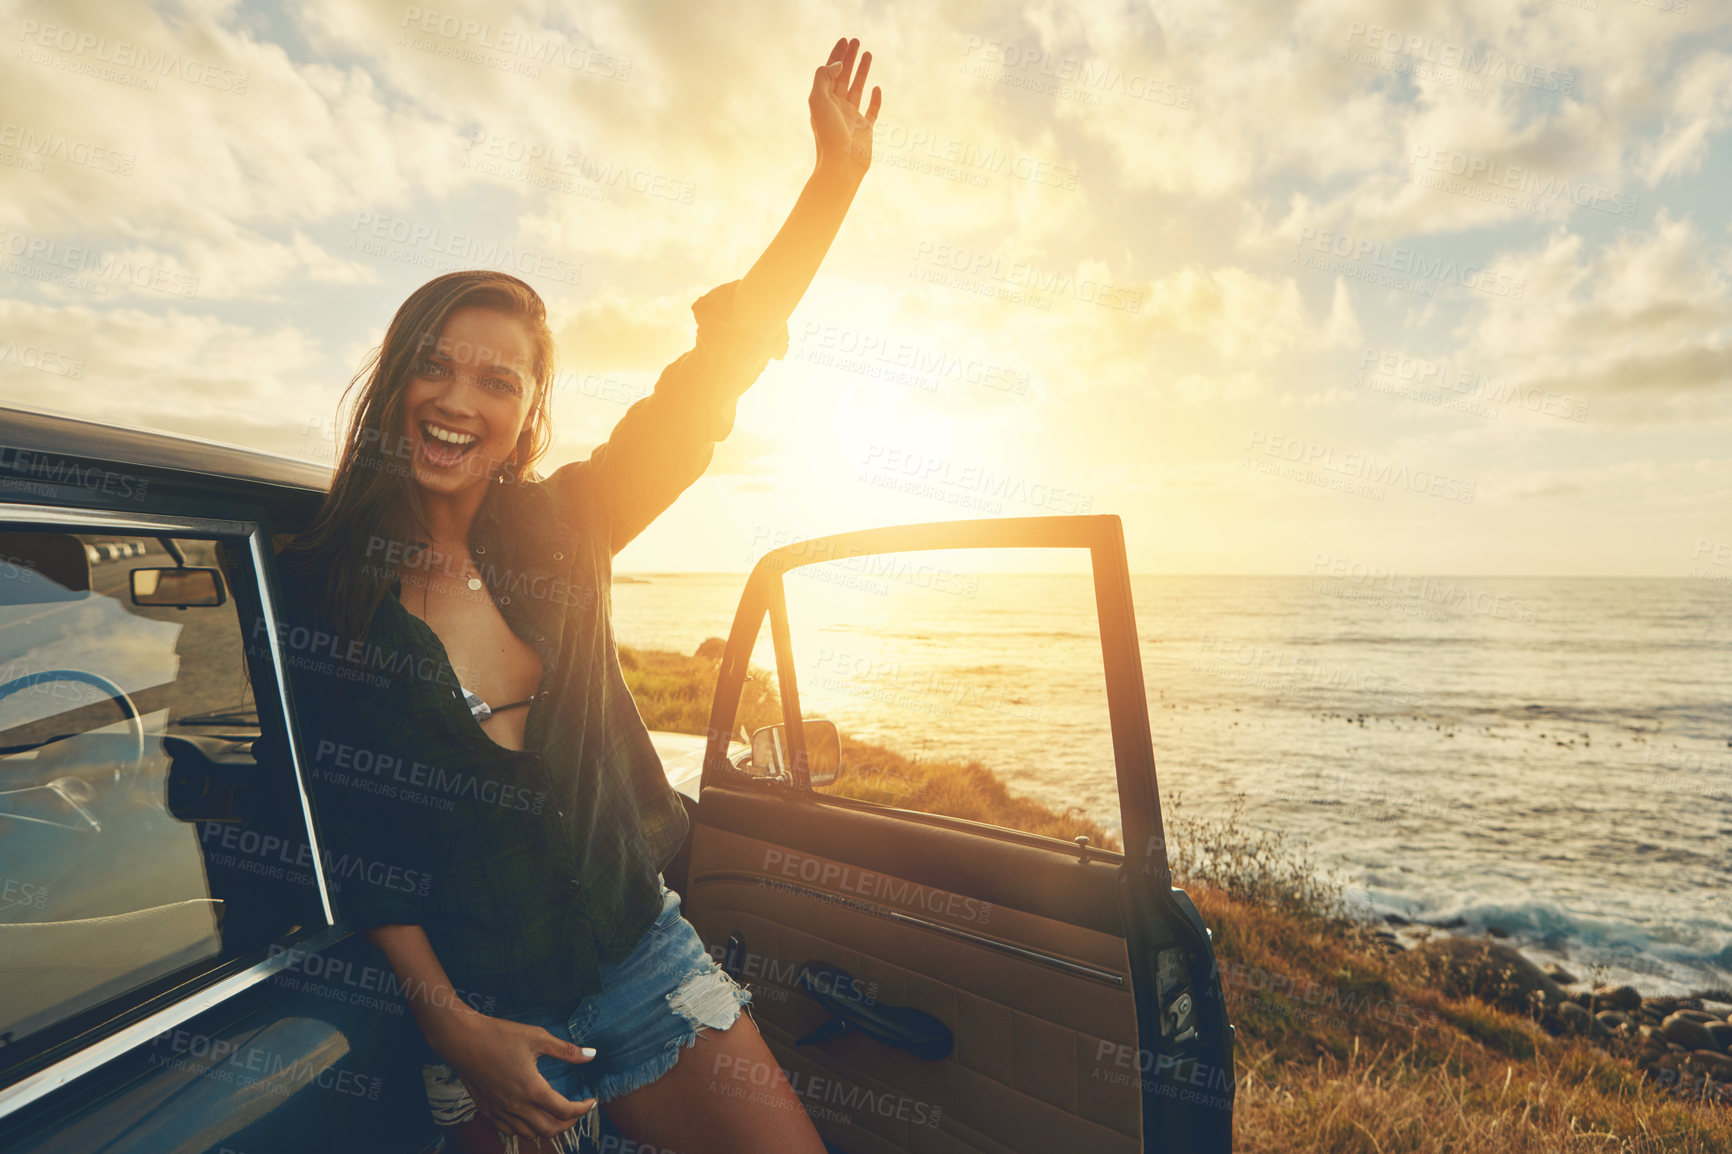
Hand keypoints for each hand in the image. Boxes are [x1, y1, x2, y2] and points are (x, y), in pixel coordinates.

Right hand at [430, 1011, 596, 1140]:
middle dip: (568, 1124)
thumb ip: (566, 1050)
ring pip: (529, 1135)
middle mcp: (516, 1106)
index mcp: (532, 1089)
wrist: (462, 1040)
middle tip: (576, 1111)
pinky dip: (525, 1130)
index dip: (582, 1109)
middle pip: (549, 1130)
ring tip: (556, 1115)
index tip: (591, 1101)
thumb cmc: (499, 1035)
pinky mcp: (487, 1111)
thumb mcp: (537, 1037)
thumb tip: (592, 1054)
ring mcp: (500, 1111)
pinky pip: (510, 1131)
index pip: (565, 1111)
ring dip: (547, 1129)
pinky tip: (530, 1117)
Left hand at [809, 36, 881, 180]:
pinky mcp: (865, 129)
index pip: (830, 71)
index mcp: (824, 100)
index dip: (836, 54)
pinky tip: (878, 88)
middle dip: (849, 58)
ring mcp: (851, 117)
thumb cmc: (828, 133)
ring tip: (868, 54)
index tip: (844, 40)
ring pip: (857, 88)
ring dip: (862, 71)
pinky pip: (872, 110)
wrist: (841, 163)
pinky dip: (875, 98)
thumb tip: (837, 64)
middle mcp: (837, 107)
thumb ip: (823, 77)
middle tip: (857, 41)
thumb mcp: (818, 100)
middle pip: (843, 76)